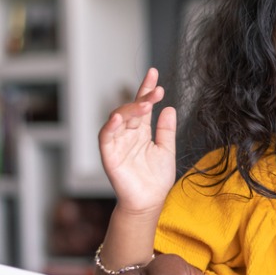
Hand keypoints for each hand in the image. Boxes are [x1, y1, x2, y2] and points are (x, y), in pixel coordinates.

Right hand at [99, 67, 176, 215]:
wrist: (149, 202)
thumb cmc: (156, 178)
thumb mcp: (166, 149)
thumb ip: (166, 130)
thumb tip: (170, 108)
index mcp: (140, 131)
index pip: (142, 105)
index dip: (146, 89)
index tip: (154, 72)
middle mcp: (127, 134)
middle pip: (131, 109)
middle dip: (143, 98)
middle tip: (157, 91)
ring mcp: (117, 144)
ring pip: (118, 119)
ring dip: (130, 109)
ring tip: (145, 103)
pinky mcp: (109, 156)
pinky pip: (105, 138)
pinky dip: (110, 127)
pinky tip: (119, 117)